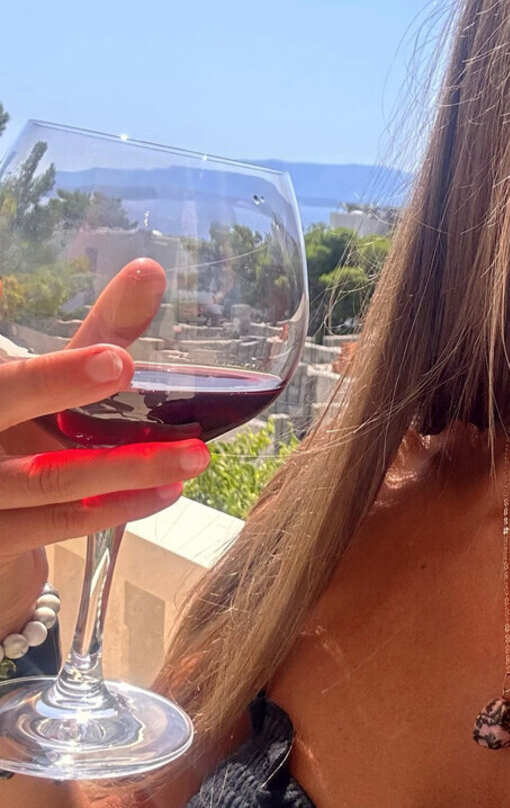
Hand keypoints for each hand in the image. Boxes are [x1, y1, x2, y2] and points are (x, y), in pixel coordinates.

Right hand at [0, 261, 209, 630]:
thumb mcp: (56, 382)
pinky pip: (61, 523)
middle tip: (119, 362)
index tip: (93, 336)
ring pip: (50, 476)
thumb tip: (151, 269)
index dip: (48, 361)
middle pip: (4, 398)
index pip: (6, 371)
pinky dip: (118, 506)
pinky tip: (167, 491)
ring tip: (192, 454)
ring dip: (127, 467)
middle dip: (57, 381)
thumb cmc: (28, 428)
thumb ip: (101, 331)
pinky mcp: (0, 538)